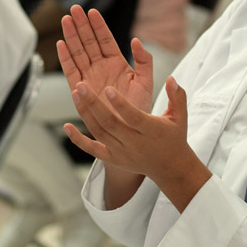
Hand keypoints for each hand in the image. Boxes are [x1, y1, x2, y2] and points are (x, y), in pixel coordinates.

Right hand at [57, 5, 153, 114]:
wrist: (130, 130)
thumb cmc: (138, 107)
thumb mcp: (145, 82)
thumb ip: (144, 61)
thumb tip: (136, 41)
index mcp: (117, 63)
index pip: (106, 40)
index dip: (98, 26)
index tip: (92, 11)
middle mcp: (101, 68)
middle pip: (88, 42)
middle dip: (81, 25)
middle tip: (74, 9)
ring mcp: (90, 77)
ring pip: (78, 53)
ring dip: (71, 36)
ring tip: (66, 20)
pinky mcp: (81, 90)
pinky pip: (71, 71)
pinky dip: (65, 58)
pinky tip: (61, 44)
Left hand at [64, 76, 211, 210]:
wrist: (170, 168)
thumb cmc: (174, 137)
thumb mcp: (180, 116)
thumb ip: (177, 96)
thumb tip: (171, 77)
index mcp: (151, 131)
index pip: (133, 117)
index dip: (120, 104)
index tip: (107, 88)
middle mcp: (134, 143)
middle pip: (110, 123)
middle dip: (94, 104)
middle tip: (81, 85)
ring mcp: (121, 153)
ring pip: (99, 132)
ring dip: (85, 113)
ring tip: (75, 93)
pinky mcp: (113, 159)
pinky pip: (93, 150)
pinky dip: (78, 140)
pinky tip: (66, 126)